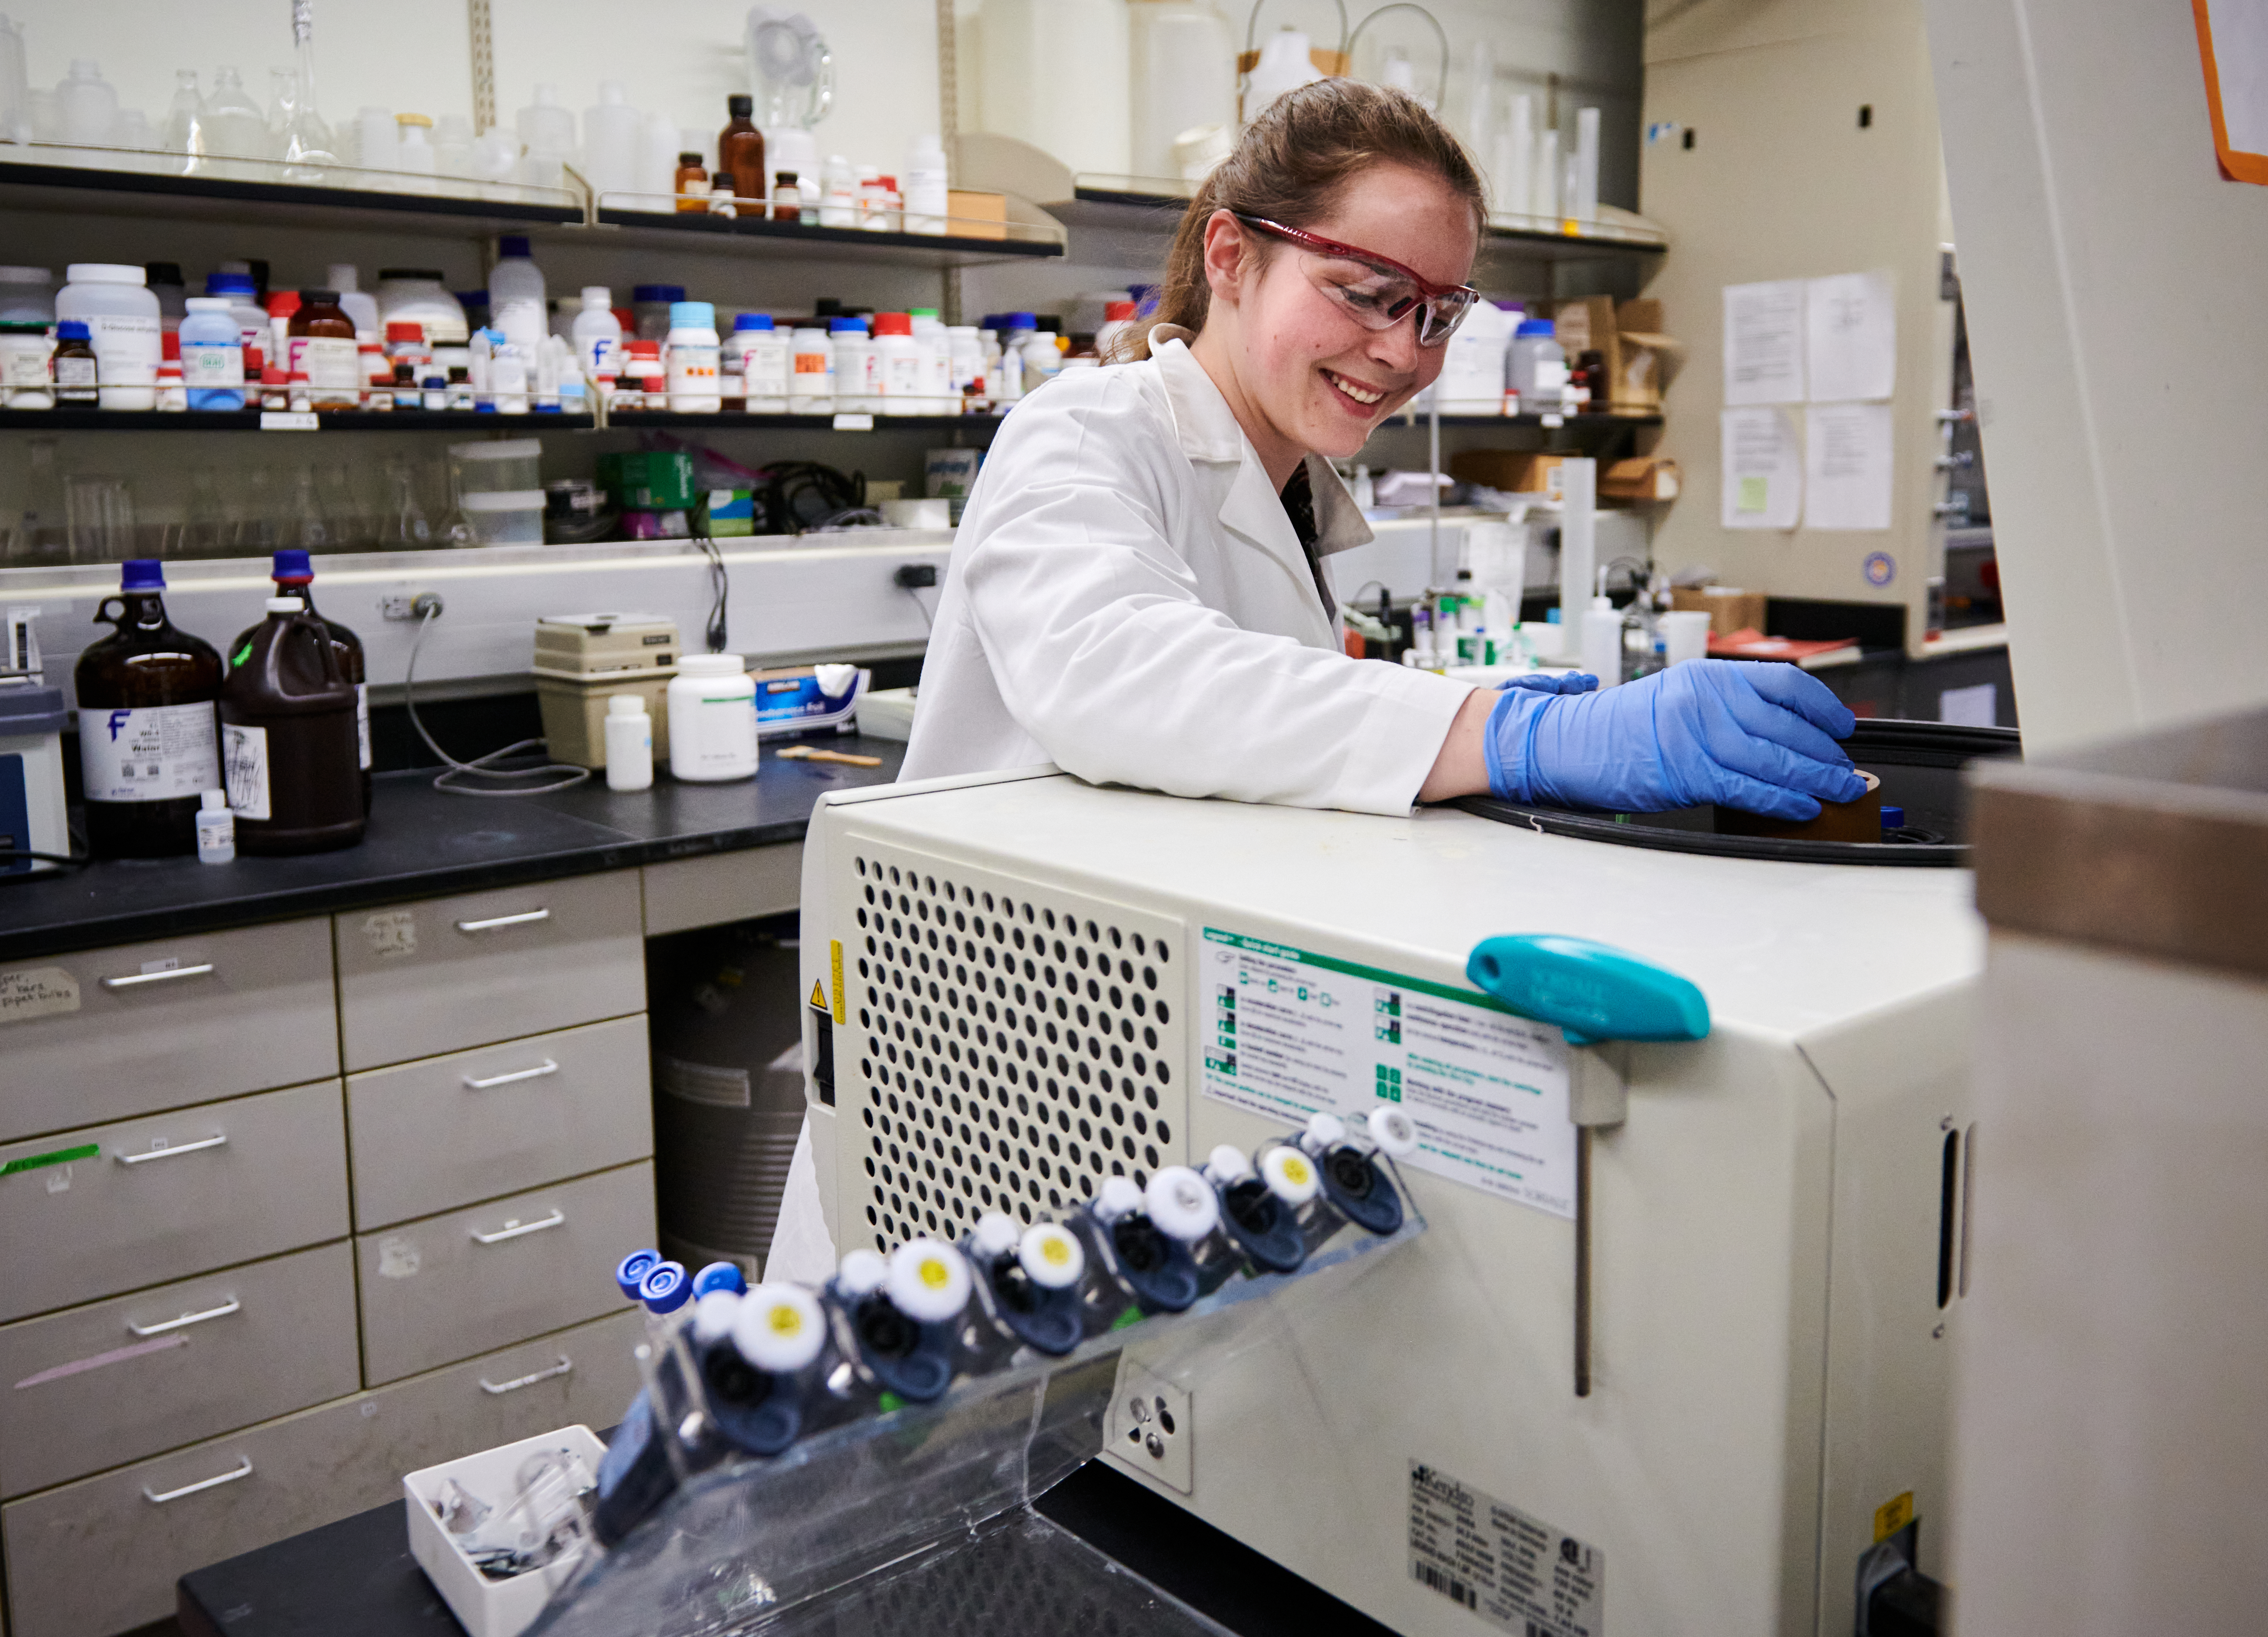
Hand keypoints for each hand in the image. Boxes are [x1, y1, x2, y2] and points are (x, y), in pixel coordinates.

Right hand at [1483, 660, 1864, 819]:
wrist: (1568, 744)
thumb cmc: (1620, 730)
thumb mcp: (1677, 700)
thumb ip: (1725, 710)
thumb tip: (1781, 734)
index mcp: (1706, 676)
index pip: (1783, 683)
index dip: (1822, 707)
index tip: (1843, 726)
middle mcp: (1704, 698)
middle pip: (1786, 724)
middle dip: (1826, 752)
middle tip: (1849, 770)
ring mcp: (1694, 734)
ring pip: (1772, 757)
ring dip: (1814, 778)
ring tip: (1839, 790)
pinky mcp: (1684, 770)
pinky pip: (1746, 786)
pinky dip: (1781, 798)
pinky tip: (1803, 806)